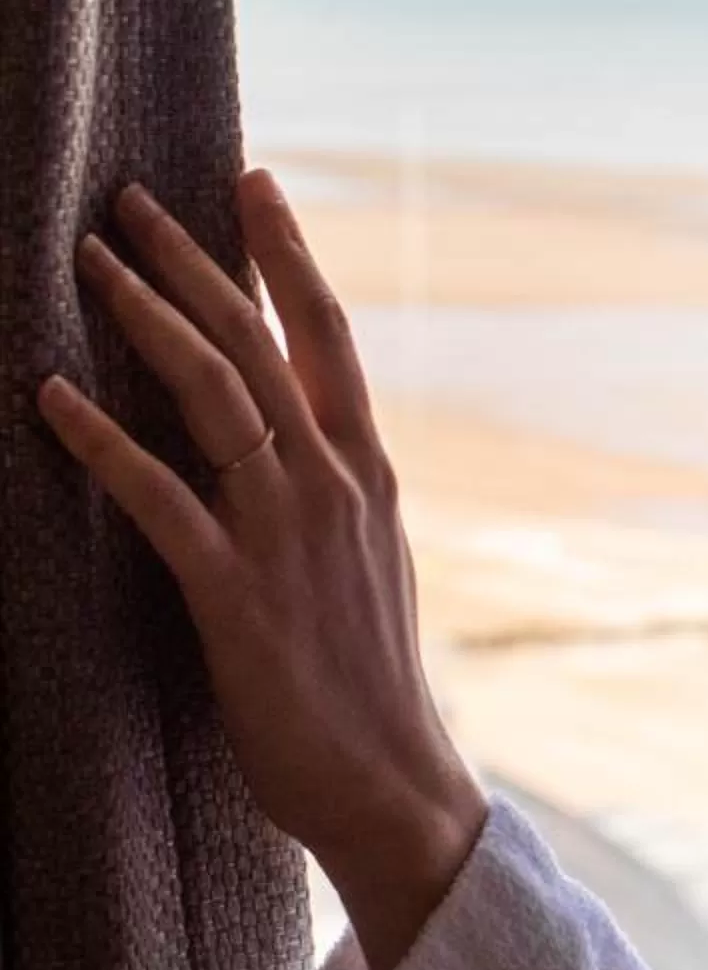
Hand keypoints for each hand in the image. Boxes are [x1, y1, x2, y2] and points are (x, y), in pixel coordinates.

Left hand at [38, 169, 487, 969]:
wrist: (395, 788)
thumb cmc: (370, 691)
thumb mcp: (371, 568)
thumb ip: (337, 500)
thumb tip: (304, 452)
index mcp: (368, 472)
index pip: (327, 334)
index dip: (286, 253)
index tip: (250, 182)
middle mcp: (333, 483)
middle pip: (259, 341)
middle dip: (195, 260)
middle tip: (131, 199)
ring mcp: (286, 533)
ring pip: (215, 393)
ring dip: (147, 317)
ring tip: (91, 262)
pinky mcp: (235, 594)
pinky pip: (158, 497)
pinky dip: (101, 440)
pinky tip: (49, 398)